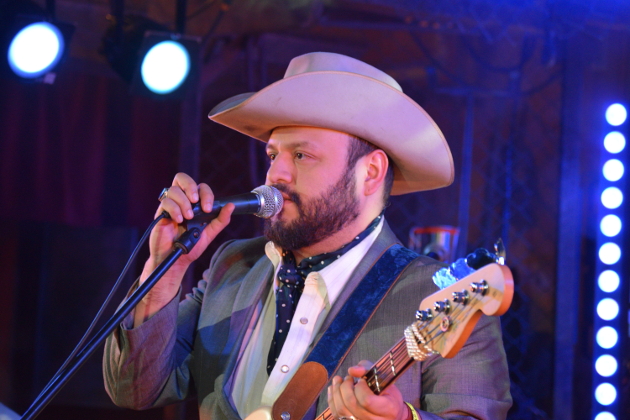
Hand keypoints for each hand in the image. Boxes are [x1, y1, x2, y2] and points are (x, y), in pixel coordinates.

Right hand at [134, 173, 233, 325]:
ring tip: (188, 217)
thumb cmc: (191, 245)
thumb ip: (221, 220)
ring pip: (173, 190)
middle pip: (181, 178)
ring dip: (183, 203)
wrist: (177, 260)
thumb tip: (231, 206)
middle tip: (195, 201)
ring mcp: (170, 206)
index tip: (208, 208)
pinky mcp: (160, 214)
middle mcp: (181, 201)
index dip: (206, 194)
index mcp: (194, 203)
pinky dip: (174, 209)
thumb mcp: (210, 233)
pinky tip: (179, 220)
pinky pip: (165, 202)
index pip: (200, 187)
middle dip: (191, 186)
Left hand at [328, 360, 407, 419]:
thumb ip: (367, 369)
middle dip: (345, 387)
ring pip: (341, 411)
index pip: (366, 400)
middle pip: (351, 404)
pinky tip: (333, 389)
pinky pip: (337, 414)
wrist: (390, 413)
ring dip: (336, 392)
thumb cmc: (387, 394)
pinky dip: (332, 399)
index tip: (362, 380)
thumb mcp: (383, 378)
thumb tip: (351, 370)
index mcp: (387, 409)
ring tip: (338, 380)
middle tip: (348, 378)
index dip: (360, 387)